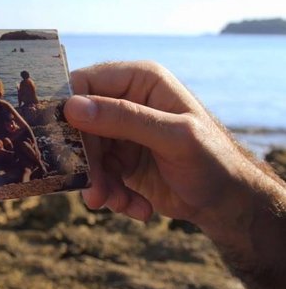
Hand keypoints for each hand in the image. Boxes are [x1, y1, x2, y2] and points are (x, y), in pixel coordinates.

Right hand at [64, 61, 252, 225]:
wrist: (224, 202)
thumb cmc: (212, 160)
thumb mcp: (173, 137)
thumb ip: (124, 118)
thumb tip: (72, 107)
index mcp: (139, 81)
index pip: (85, 84)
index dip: (68, 111)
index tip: (64, 144)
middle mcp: (124, 102)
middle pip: (79, 125)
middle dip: (87, 161)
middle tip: (95, 191)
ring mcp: (119, 133)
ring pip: (84, 154)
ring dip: (99, 184)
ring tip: (120, 204)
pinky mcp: (117, 161)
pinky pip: (96, 175)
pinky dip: (111, 195)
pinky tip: (137, 207)